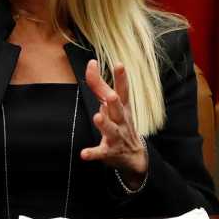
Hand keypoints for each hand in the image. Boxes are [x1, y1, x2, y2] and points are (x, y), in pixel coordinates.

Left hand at [80, 60, 148, 183]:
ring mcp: (116, 136)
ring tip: (98, 117)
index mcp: (122, 107)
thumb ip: (100, 85)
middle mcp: (121, 120)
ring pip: (111, 130)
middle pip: (119, 110)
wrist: (134, 155)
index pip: (122, 90)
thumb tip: (92, 63)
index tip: (119, 64)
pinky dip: (93, 153)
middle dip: (115, 103)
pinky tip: (84, 154)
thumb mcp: (113, 104)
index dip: (121, 78)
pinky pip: (100, 152)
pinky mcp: (109, 151)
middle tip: (112, 96)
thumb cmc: (120, 122)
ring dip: (105, 124)